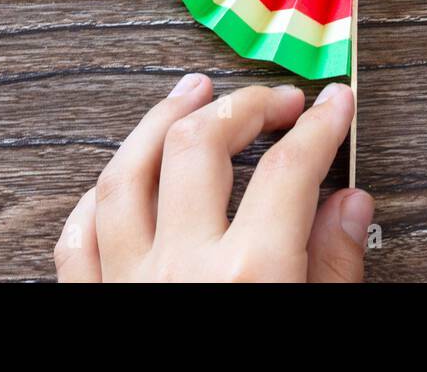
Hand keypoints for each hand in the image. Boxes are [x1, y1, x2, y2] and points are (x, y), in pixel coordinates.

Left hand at [55, 74, 372, 281]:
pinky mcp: (91, 308)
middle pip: (200, 148)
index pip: (291, 170)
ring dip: (158, 124)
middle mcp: (180, 269)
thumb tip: (347, 206)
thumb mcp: (319, 331)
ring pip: (125, 176)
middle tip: (273, 99)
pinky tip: (118, 178)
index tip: (333, 103)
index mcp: (249, 275)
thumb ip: (332, 270)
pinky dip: (97, 199)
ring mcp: (127, 285)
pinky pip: (78, 240)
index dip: (320, 125)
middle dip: (241, 107)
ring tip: (188, 94)